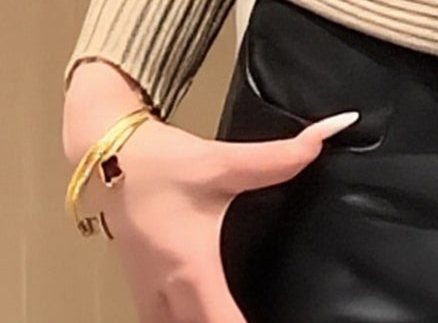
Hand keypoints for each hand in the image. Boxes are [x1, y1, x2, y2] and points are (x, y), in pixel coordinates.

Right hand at [78, 110, 356, 321]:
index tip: (282, 321)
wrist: (108, 156)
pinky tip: (207, 311)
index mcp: (192, 271)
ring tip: (240, 313)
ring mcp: (149, 297)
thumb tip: (328, 134)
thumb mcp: (223, 161)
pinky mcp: (141, 290)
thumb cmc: (163, 164)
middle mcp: (168, 294)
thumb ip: (279, 157)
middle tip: (274, 316)